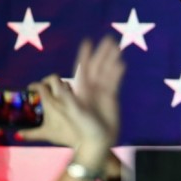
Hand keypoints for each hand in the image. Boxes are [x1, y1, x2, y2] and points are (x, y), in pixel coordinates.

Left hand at [21, 37, 123, 153]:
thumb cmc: (83, 129)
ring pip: (107, 71)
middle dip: (102, 53)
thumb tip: (58, 84)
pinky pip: (115, 81)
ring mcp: (102, 92)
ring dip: (112, 59)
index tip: (88, 42)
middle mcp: (91, 88)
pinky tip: (122, 63)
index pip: (83, 68)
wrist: (99, 140)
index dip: (85, 55)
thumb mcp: (74, 113)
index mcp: (80, 89)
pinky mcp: (112, 97)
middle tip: (109, 39)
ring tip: (118, 47)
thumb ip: (67, 98)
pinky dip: (118, 72)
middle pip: (97, 66)